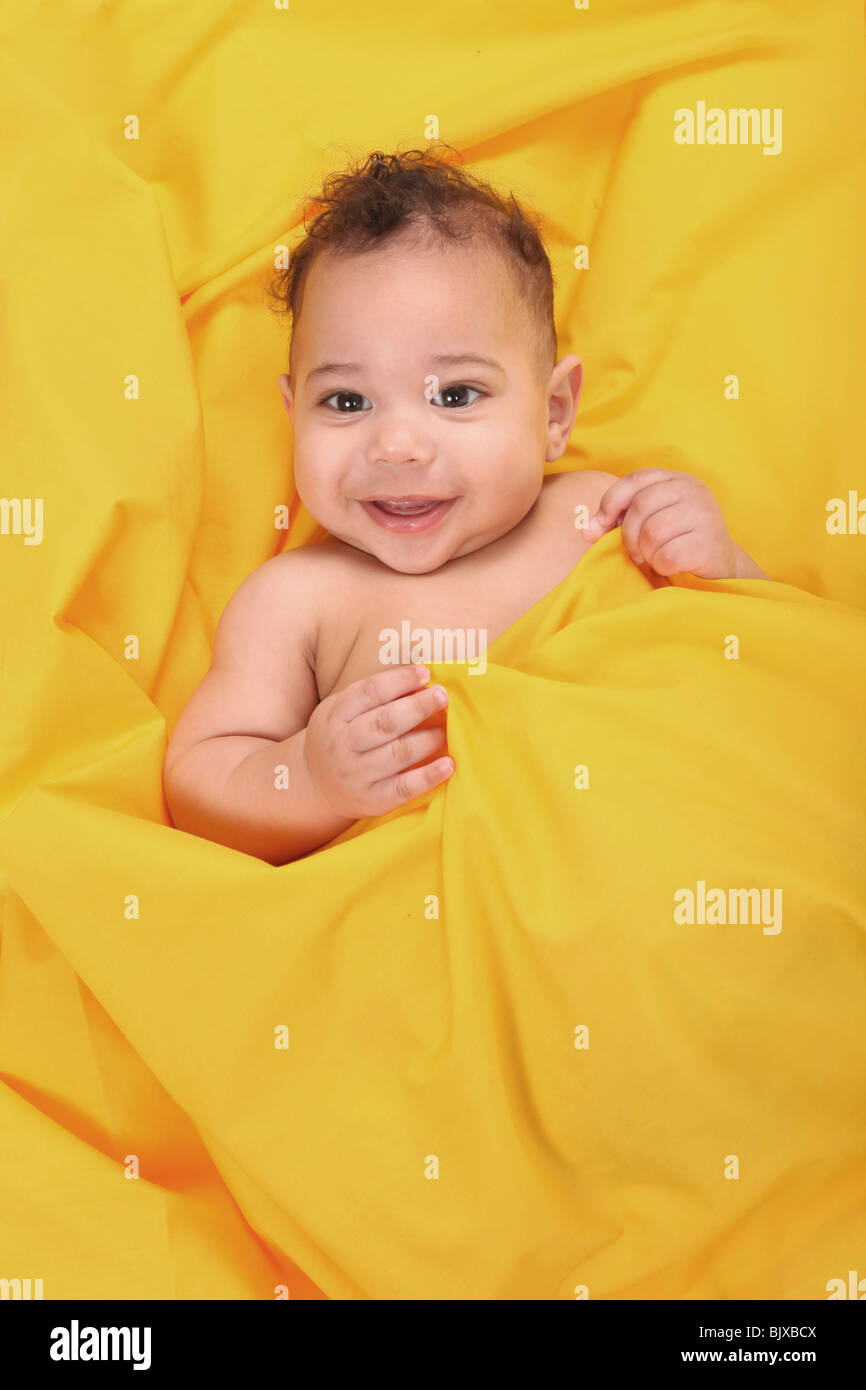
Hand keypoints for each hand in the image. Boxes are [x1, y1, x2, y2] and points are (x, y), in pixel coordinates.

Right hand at [303, 664, 452, 818]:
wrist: (314, 786)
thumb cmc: (340, 738)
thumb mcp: (341, 711)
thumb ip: (373, 697)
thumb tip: (420, 678)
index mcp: (335, 716)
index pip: (368, 692)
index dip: (399, 680)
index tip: (425, 673)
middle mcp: (343, 745)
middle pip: (385, 723)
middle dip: (418, 707)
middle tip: (442, 696)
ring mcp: (356, 775)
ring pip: (398, 754)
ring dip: (428, 739)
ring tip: (447, 730)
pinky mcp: (371, 800)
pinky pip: (403, 789)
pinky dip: (428, 777)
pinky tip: (448, 765)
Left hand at [582, 468, 738, 578]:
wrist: (718, 565)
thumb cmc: (676, 540)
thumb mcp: (648, 522)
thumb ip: (616, 521)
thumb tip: (586, 530)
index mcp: (674, 479)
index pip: (634, 481)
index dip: (611, 503)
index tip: (601, 525)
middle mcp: (692, 489)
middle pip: (640, 507)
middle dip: (629, 535)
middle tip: (635, 552)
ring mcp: (704, 513)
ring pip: (652, 533)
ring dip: (646, 553)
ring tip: (655, 557)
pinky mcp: (709, 541)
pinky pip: (667, 555)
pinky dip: (661, 566)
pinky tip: (670, 565)